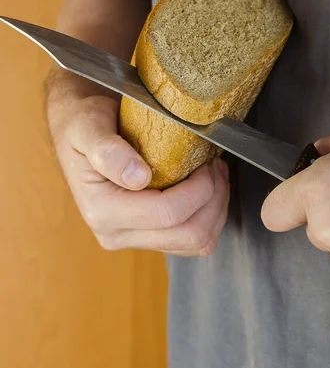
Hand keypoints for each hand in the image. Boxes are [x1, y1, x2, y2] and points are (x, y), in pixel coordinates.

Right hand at [49, 94, 229, 255]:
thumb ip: (107, 151)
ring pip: (196, 243)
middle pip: (188, 235)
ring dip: (215, 208)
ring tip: (213, 174)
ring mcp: (133, 239)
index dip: (199, 189)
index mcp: (102, 211)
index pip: (168, 213)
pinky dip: (209, 215)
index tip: (205, 160)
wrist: (77, 131)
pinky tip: (205, 187)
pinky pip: (192, 242)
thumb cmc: (84, 124)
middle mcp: (116, 233)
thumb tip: (138, 178)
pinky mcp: (147, 237)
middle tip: (214, 165)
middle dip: (213, 198)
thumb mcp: (88, 127)